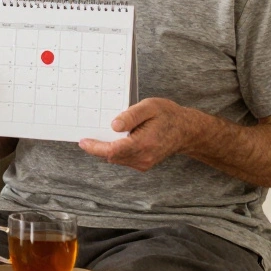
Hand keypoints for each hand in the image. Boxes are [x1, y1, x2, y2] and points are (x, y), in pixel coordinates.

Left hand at [78, 97, 195, 171]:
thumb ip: (131, 116)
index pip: (112, 150)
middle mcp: (144, 157)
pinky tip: (115, 139)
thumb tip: (113, 125)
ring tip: (101, 134)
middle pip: (111, 156)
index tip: (83, 141)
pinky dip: (115, 151)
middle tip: (88, 133)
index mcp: (144, 143)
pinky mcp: (143, 164)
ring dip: (106, 149)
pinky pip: (122, 159)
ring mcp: (144, 163)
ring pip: (115, 159)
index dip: (95, 147)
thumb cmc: (168, 115)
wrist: (187, 130)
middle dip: (97, 147)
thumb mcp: (150, 107)